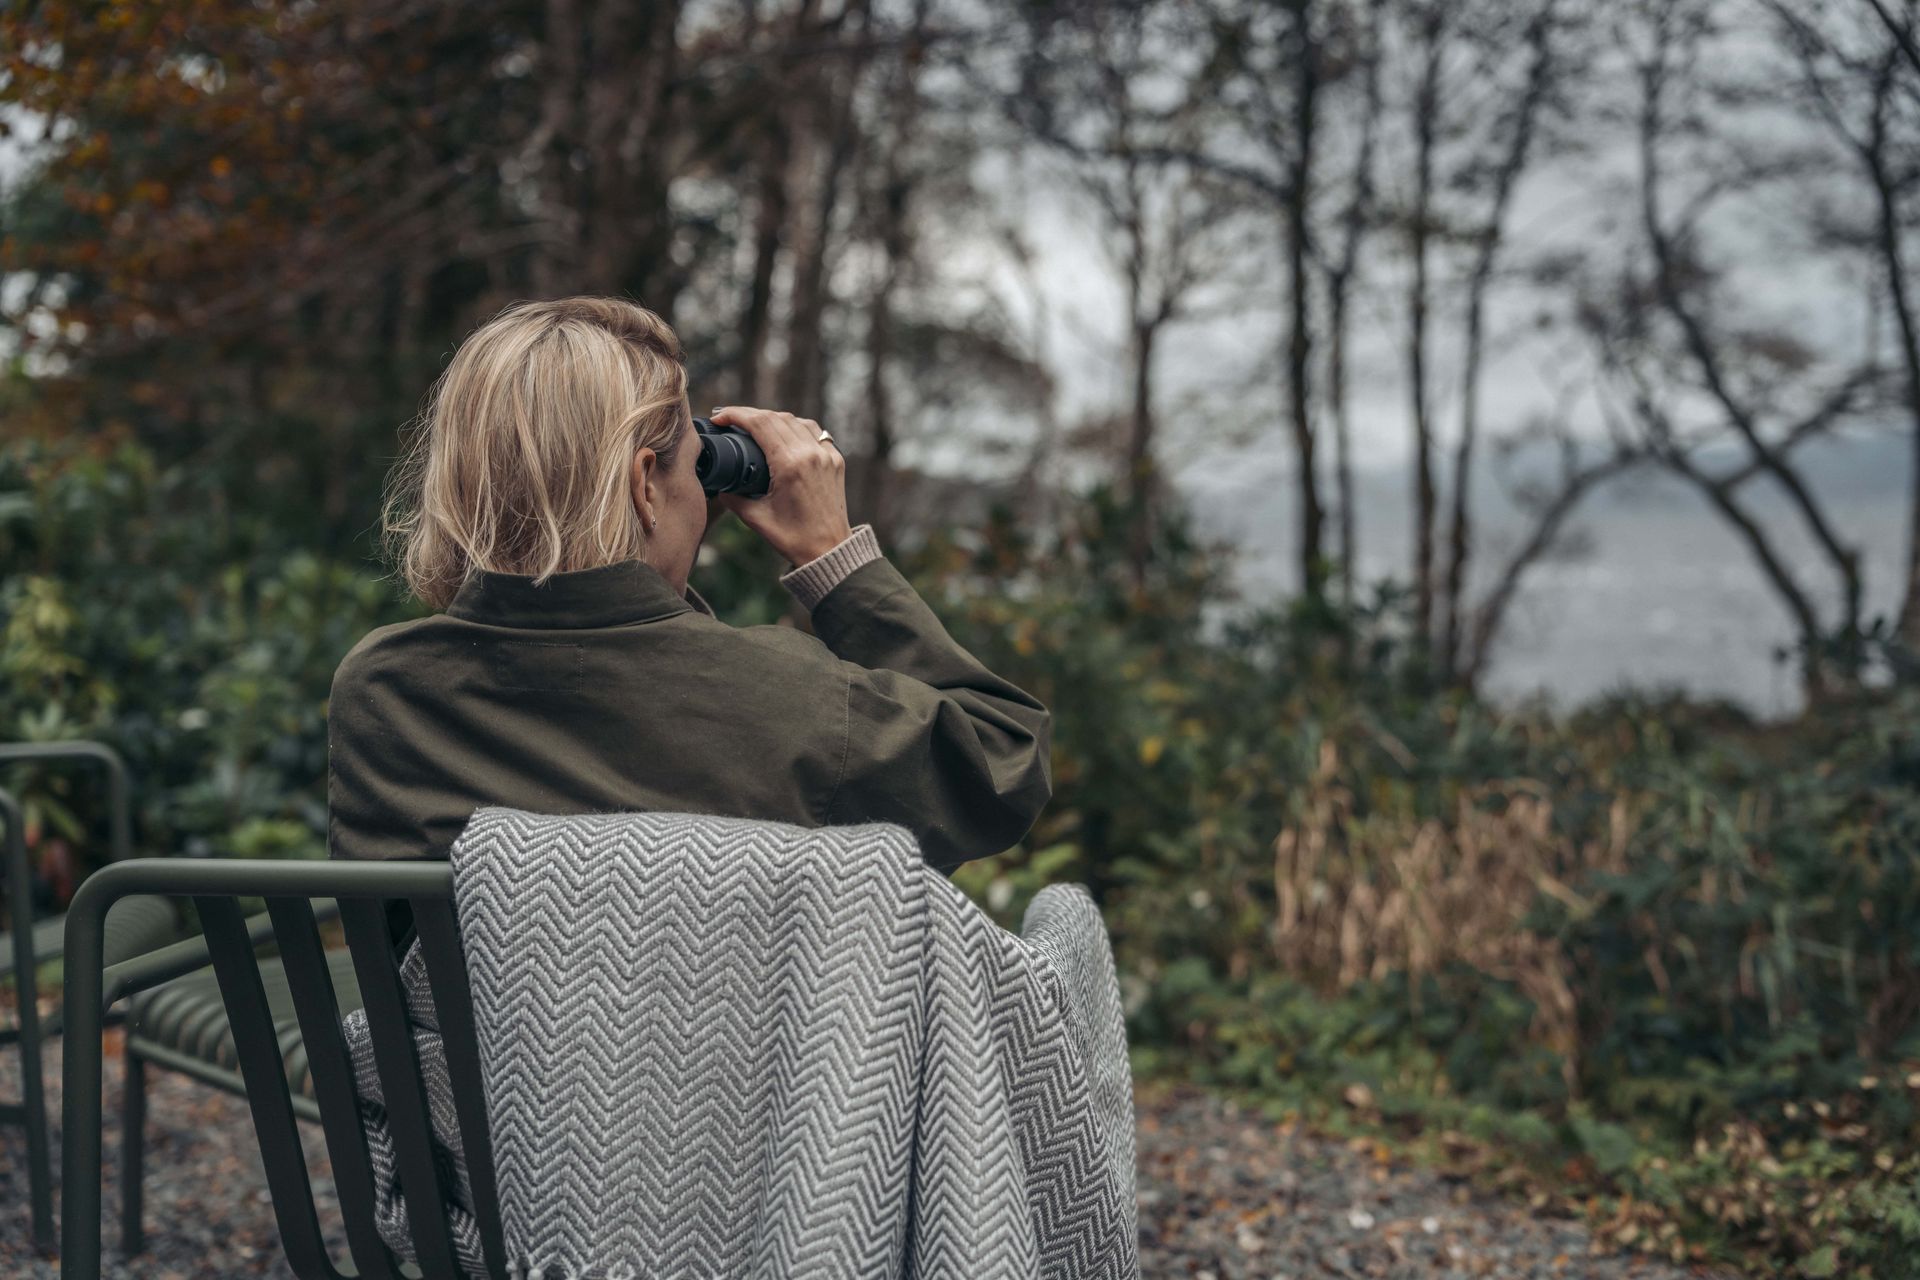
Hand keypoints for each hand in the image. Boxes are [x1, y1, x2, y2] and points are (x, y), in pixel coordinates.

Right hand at [708, 406, 852, 565]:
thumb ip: (732, 497)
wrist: (830, 551)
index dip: (735, 415)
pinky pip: (814, 431)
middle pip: (775, 416)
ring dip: (772, 418)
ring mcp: (826, 455)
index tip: (719, 419)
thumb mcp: (755, 518)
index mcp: (790, 465)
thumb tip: (719, 483)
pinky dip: (795, 426)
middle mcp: (810, 454)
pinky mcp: (836, 460)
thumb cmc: (794, 539)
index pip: (759, 423)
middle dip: (749, 414)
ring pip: (795, 420)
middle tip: (730, 420)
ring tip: (753, 425)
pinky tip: (783, 433)